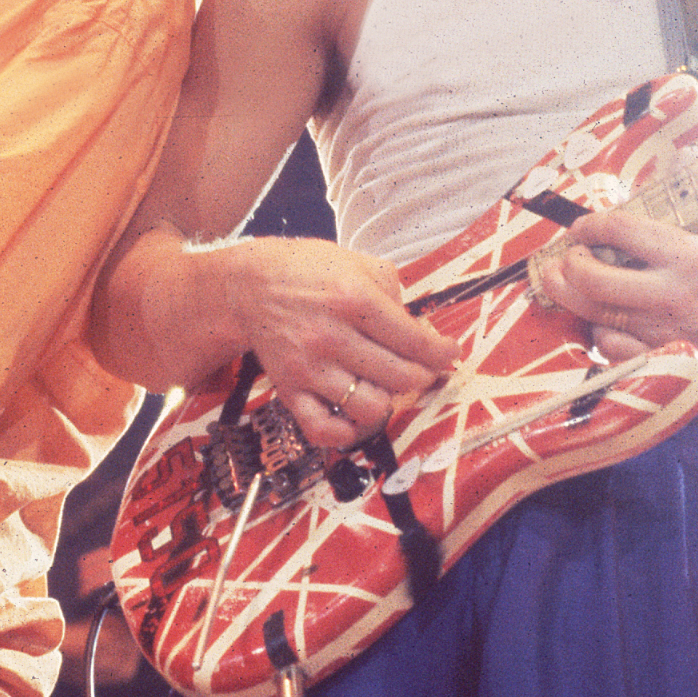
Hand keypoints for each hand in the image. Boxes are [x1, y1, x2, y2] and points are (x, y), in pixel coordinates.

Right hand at [219, 237, 460, 452]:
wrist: (249, 285)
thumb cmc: (307, 271)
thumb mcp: (356, 263)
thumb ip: (393, 293)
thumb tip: (420, 330)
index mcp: (353, 299)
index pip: (415, 341)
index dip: (441, 353)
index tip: (448, 354)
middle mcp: (332, 336)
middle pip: (400, 378)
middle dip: (421, 376)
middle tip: (419, 369)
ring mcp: (309, 367)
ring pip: (369, 408)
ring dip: (386, 401)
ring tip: (382, 386)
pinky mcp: (289, 389)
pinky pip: (322, 429)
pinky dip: (345, 433)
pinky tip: (353, 417)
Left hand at [534, 204, 697, 384]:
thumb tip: (677, 157)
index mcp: (688, 255)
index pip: (620, 230)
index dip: (590, 225)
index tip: (583, 227)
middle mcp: (673, 294)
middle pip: (594, 279)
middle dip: (570, 264)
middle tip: (569, 257)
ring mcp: (668, 330)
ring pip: (596, 316)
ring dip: (572, 298)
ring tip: (566, 283)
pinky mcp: (668, 358)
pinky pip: (614, 350)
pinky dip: (598, 334)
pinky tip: (598, 318)